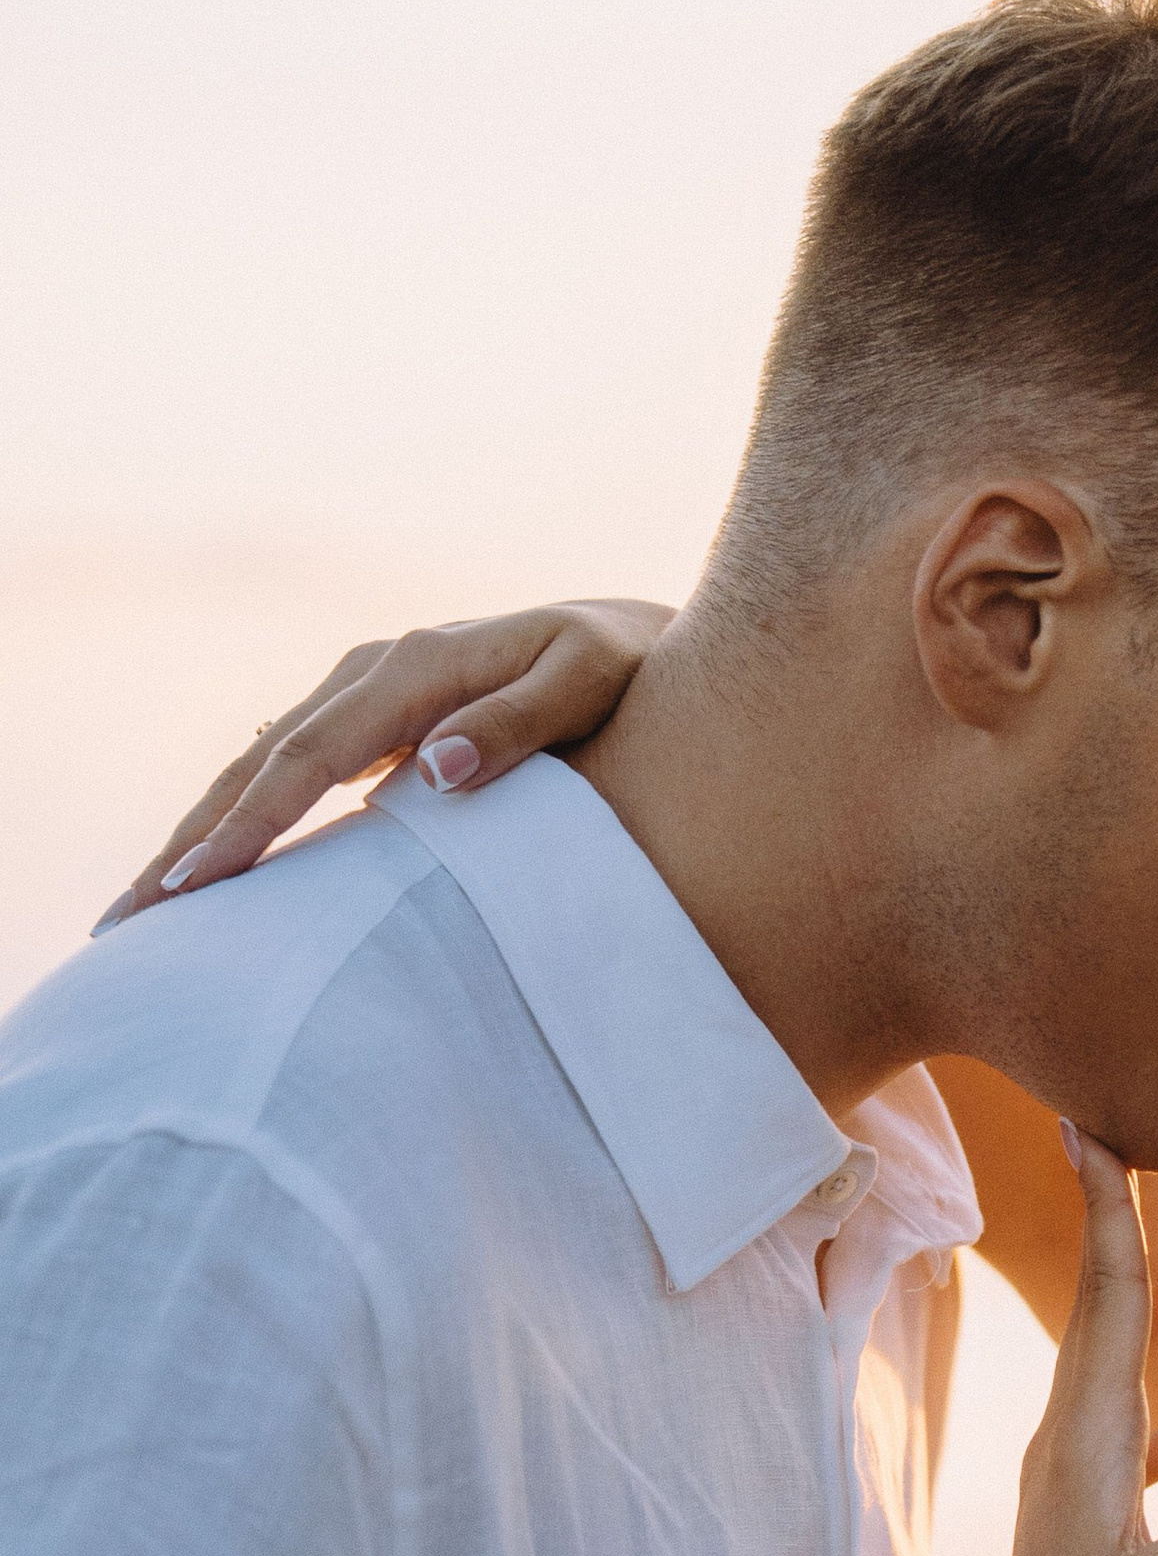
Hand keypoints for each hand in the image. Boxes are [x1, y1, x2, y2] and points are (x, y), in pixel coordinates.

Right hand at [92, 599, 671, 931]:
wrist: (631, 638)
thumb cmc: (621, 667)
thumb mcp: (586, 682)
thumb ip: (516, 724)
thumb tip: (435, 768)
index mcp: (412, 667)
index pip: (308, 756)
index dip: (250, 822)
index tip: (198, 883)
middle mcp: (371, 673)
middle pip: (258, 763)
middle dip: (191, 841)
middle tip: (128, 918)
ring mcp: (364, 695)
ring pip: (258, 767)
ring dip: (199, 835)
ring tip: (141, 910)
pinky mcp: (371, 723)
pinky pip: (287, 774)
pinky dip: (239, 820)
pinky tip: (206, 872)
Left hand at [980, 1130, 1157, 1555]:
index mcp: (1091, 1441)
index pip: (1106, 1303)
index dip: (1107, 1216)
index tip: (1089, 1133)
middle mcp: (1074, 1442)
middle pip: (1103, 1310)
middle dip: (1118, 1225)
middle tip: (1116, 1142)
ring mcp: (1078, 1478)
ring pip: (1120, 1366)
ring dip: (1155, 1306)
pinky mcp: (1094, 1516)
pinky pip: (1137, 1435)